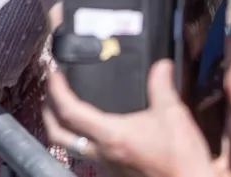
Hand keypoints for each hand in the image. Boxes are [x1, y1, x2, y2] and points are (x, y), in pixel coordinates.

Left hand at [42, 61, 214, 176]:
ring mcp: (105, 166)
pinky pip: (85, 155)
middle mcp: (101, 153)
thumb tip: (161, 65)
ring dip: (60, 125)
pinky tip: (89, 129)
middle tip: (49, 90)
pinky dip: (78, 138)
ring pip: (68, 146)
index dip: (55, 89)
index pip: (69, 110)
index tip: (52, 72)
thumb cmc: (183, 157)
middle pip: (56, 132)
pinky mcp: (113, 174)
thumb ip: (162, 87)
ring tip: (63, 107)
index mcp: (111, 135)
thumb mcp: (174, 115)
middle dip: (47, 109)